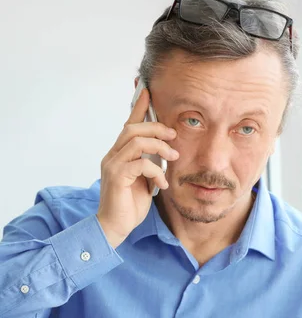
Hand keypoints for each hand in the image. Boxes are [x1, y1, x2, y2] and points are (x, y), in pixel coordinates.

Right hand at [97, 87, 178, 247]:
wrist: (115, 227)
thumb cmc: (130, 206)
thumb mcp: (145, 181)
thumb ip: (150, 164)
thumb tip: (164, 153)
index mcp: (119, 154)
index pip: (128, 125)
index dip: (138, 107)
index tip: (147, 90)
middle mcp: (112, 156)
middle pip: (133, 128)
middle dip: (156, 128)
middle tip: (173, 136)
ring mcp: (112, 165)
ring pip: (136, 141)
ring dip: (159, 147)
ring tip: (173, 157)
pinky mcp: (116, 177)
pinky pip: (139, 163)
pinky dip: (155, 171)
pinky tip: (162, 183)